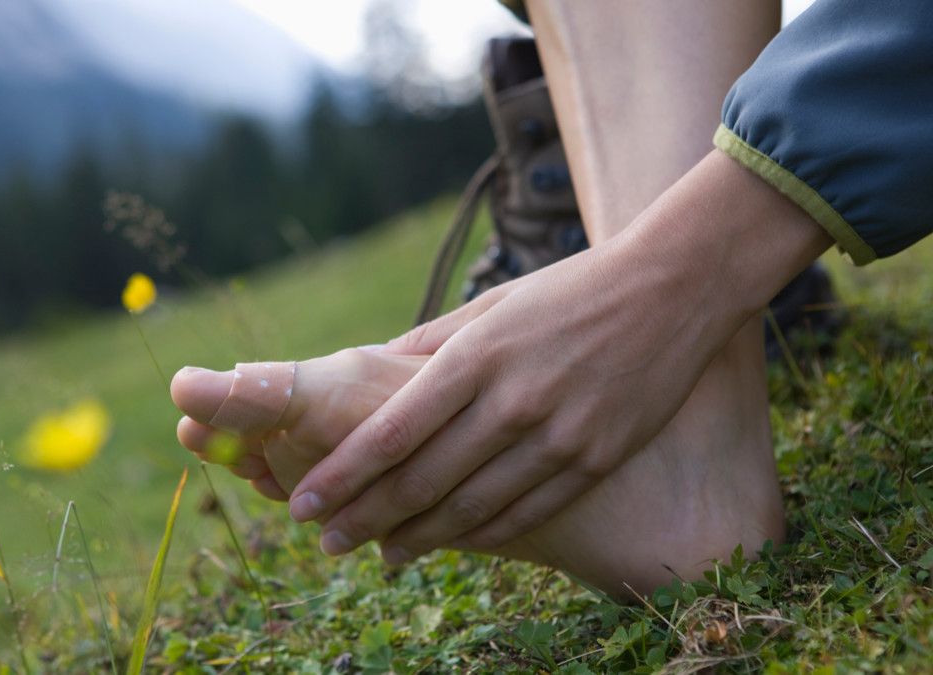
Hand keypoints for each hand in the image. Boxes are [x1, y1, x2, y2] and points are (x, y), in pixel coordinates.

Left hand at [286, 151, 831, 563]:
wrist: (673, 287)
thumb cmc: (570, 290)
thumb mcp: (494, 302)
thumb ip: (431, 343)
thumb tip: (372, 366)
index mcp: (477, 355)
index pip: (393, 433)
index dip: (345, 475)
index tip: (307, 502)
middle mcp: (513, 400)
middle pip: (423, 479)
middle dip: (366, 515)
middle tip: (327, 540)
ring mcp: (560, 434)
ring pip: (473, 505)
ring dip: (419, 537)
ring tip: (381, 555)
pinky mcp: (597, 456)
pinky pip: (528, 510)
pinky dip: (484, 533)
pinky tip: (453, 544)